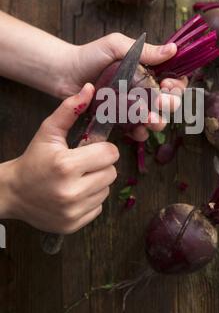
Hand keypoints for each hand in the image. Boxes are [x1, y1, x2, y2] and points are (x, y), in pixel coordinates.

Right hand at [0, 84, 118, 232]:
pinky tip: (74, 193)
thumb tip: (91, 88)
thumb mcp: (48, 132)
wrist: (13, 192)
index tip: (91, 149)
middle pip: (112, 173)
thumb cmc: (33, 159)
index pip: (110, 154)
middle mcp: (71, 191)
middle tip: (84, 164)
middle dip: (101, 166)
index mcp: (66, 165)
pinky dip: (90, 200)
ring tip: (78, 179)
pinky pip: (98, 207)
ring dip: (97, 183)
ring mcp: (72, 211)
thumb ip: (70, 109)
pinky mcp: (73, 224)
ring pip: (106, 190)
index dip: (103, 149)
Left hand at [61, 33, 187, 139]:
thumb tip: (173, 49)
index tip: (169, 85)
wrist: (64, 74)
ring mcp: (133, 106)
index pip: (174, 79)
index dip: (177, 85)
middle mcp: (144, 89)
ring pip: (155, 118)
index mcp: (148, 70)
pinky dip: (140, 133)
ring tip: (150, 120)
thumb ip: (144, 50)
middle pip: (169, 101)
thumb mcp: (117, 46)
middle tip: (161, 103)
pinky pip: (135, 130)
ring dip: (158, 121)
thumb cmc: (89, 56)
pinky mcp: (120, 119)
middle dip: (170, 104)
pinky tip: (138, 132)